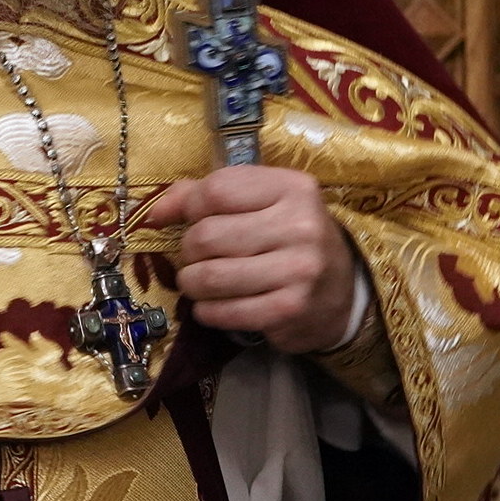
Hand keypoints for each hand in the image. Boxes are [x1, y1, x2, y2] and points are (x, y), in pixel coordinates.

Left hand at [136, 164, 362, 353]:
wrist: (343, 292)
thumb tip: (156, 211)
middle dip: (188, 251)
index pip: (218, 190)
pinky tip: (213, 306)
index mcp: (293, 188)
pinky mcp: (289, 310)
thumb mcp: (263, 203)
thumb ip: (210, 195)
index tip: (180, 220)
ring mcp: (298, 271)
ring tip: (199, 283)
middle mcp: (300, 226)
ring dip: (192, 283)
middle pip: (207, 236)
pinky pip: (224, 312)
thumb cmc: (291, 240)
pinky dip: (207, 311)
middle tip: (195, 258)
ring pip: (209, 277)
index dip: (187, 207)